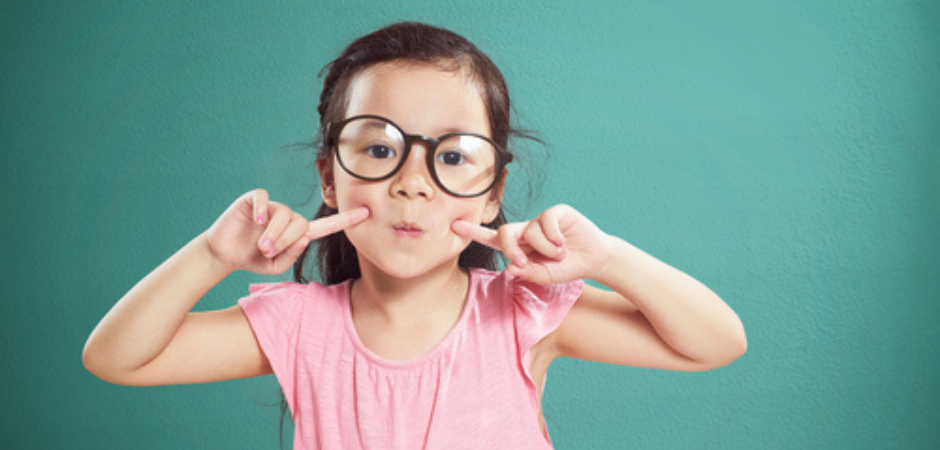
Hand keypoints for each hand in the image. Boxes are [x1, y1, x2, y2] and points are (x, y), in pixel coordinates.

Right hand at [204, 189, 368, 274]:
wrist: (224, 253)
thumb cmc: (252, 259)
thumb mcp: (275, 266)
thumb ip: (292, 255)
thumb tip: (304, 238)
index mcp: (297, 234)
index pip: (326, 226)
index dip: (345, 220)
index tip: (366, 213)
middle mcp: (287, 218)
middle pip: (300, 223)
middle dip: (286, 240)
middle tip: (268, 251)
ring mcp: (271, 207)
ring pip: (284, 214)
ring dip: (274, 233)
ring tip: (262, 245)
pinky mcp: (253, 200)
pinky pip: (264, 199)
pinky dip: (262, 209)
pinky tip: (257, 219)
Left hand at [452, 204, 611, 284]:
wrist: (594, 259)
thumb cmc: (567, 267)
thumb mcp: (545, 276)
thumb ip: (528, 273)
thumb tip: (511, 268)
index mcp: (519, 246)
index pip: (493, 238)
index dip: (474, 232)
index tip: (454, 226)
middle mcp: (527, 230)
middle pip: (505, 232)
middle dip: (510, 249)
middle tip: (522, 262)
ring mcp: (541, 220)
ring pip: (529, 231)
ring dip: (544, 249)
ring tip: (559, 254)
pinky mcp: (557, 212)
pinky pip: (546, 221)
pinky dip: (553, 236)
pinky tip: (563, 243)